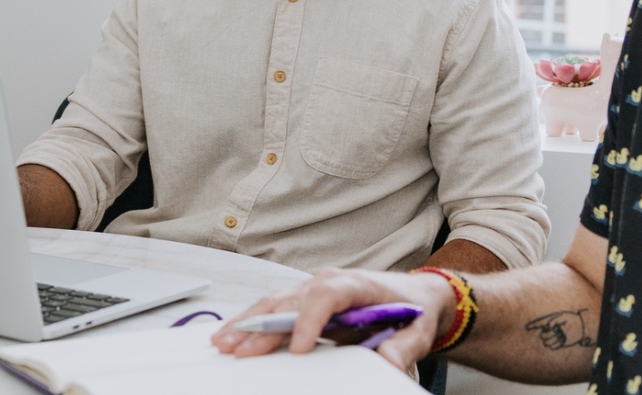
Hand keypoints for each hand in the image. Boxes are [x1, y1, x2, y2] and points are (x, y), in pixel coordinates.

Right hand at [210, 267, 456, 371]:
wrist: (415, 294)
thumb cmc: (413, 309)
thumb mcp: (418, 330)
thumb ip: (403, 347)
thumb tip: (388, 360)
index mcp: (356, 284)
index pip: (327, 296)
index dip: (308, 320)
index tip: (297, 347)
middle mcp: (329, 281)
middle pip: (290, 300)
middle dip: (263, 326)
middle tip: (239, 349)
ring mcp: (313, 288)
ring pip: (274, 303)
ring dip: (248, 323)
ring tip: (224, 342)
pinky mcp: (305, 299)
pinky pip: (273, 308)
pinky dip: (251, 321)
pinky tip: (232, 334)